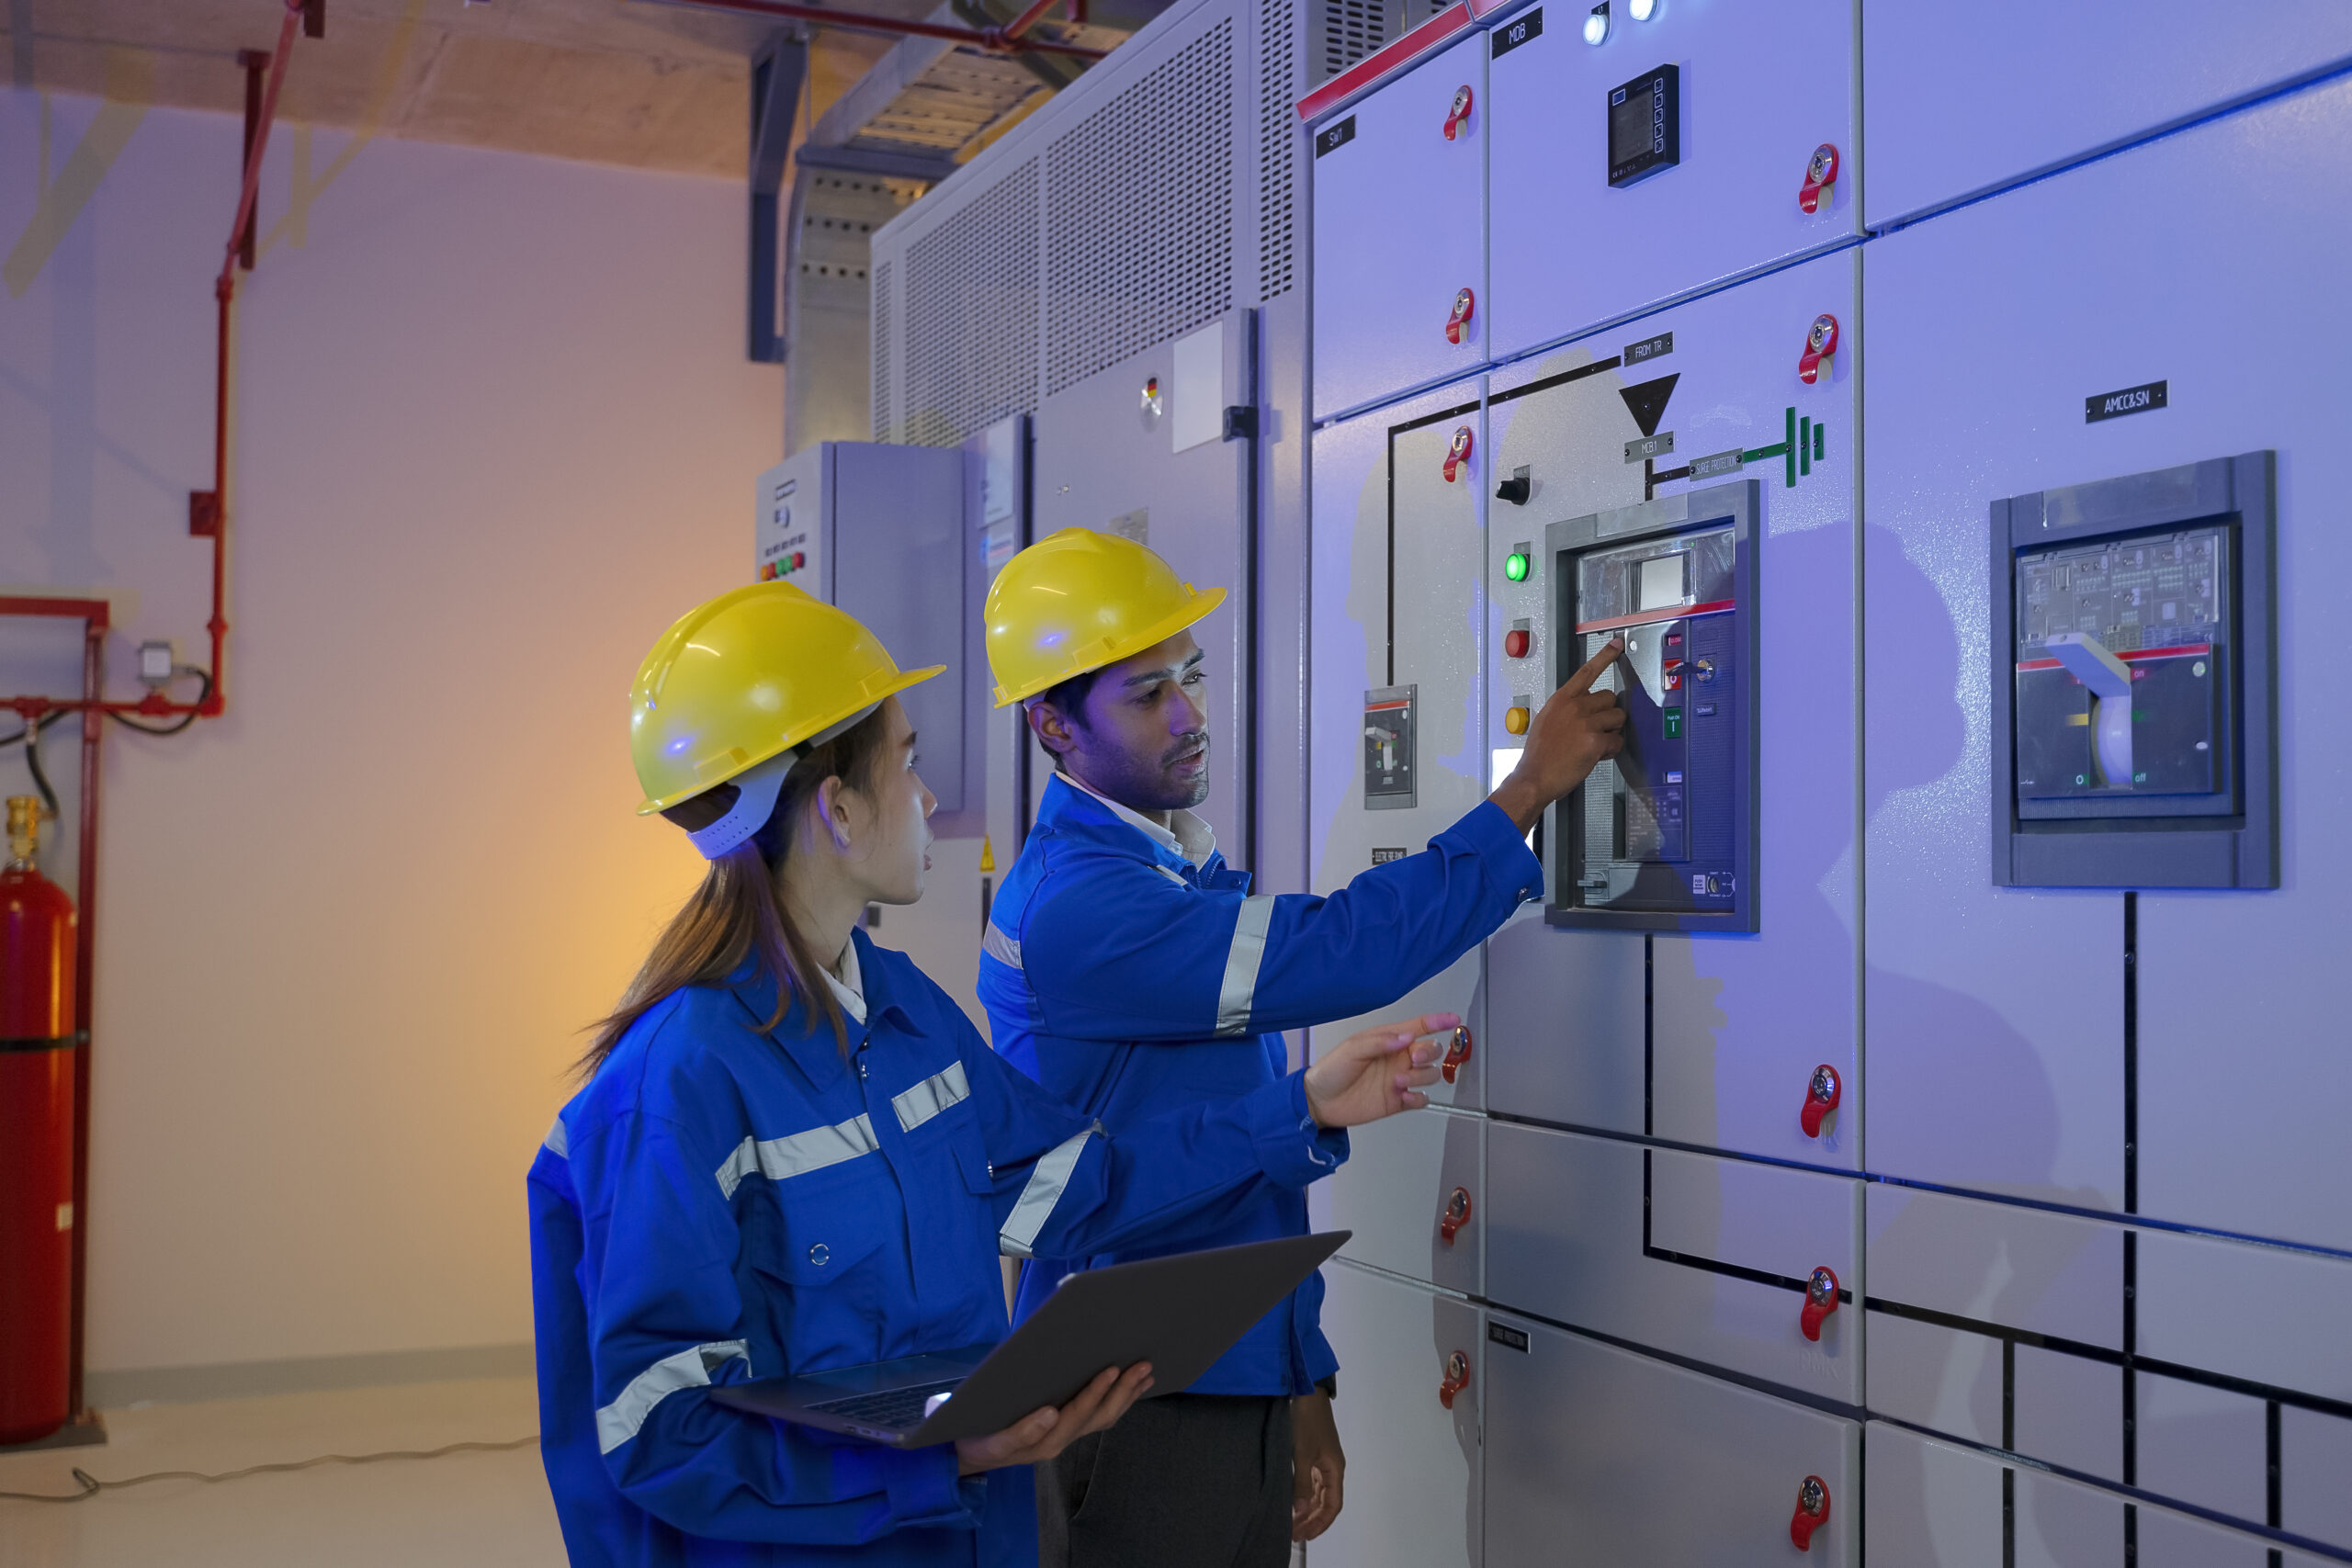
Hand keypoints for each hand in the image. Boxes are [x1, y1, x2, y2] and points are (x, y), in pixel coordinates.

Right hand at [953, 1363, 1152, 1475]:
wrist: (971, 1454)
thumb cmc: (980, 1442)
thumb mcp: (993, 1442)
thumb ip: (1021, 1432)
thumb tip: (1050, 1413)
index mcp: (1047, 1440)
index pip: (1078, 1413)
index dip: (1096, 1391)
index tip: (1112, 1369)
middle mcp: (1062, 1439)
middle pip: (1101, 1416)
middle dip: (1124, 1391)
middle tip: (1144, 1366)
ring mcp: (1066, 1434)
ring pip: (1105, 1416)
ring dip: (1127, 1395)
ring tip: (1146, 1373)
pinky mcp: (1066, 1428)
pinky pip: (1098, 1415)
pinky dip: (1117, 1399)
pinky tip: (1128, 1386)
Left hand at [1291, 1391, 1345, 1540]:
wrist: (1306, 1392)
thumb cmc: (1306, 1422)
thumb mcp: (1302, 1453)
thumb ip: (1302, 1484)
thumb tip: (1301, 1513)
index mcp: (1335, 1469)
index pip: (1333, 1505)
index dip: (1322, 1523)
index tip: (1307, 1536)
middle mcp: (1332, 1467)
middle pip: (1326, 1501)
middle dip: (1313, 1519)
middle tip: (1295, 1534)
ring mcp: (1324, 1460)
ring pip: (1319, 1492)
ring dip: (1308, 1509)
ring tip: (1293, 1523)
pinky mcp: (1314, 1453)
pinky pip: (1313, 1481)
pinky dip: (1305, 1495)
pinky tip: (1294, 1501)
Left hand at [1302, 1013, 1455, 1127]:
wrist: (1320, 1101)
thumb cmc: (1332, 1070)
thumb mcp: (1352, 1049)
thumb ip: (1380, 1041)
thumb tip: (1407, 1036)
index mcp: (1388, 1040)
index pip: (1419, 1027)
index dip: (1438, 1021)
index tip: (1454, 1019)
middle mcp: (1398, 1058)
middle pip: (1430, 1050)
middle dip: (1428, 1052)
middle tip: (1413, 1057)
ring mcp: (1400, 1080)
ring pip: (1429, 1074)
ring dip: (1420, 1077)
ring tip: (1398, 1082)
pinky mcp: (1398, 1101)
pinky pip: (1421, 1098)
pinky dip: (1419, 1097)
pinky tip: (1405, 1097)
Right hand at [1488, 636, 1627, 832]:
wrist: (1534, 777)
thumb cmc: (1539, 754)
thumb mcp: (1547, 721)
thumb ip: (1567, 710)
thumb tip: (1586, 710)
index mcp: (1561, 699)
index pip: (1587, 672)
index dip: (1604, 656)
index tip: (1617, 644)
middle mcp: (1575, 706)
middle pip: (1610, 698)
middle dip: (1608, 714)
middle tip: (1596, 730)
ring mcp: (1586, 723)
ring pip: (1618, 718)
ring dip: (1612, 731)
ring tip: (1595, 744)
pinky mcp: (1595, 741)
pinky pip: (1617, 740)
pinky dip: (1611, 750)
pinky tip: (1597, 756)